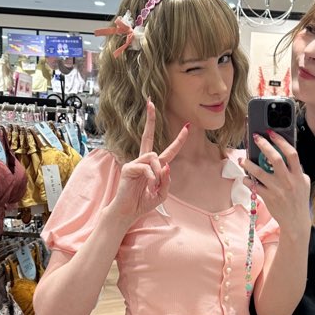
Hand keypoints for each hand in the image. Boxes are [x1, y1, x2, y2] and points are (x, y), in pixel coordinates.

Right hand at [108, 101, 188, 224]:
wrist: (127, 212)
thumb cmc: (141, 203)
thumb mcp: (161, 194)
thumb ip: (167, 181)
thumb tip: (166, 166)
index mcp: (154, 167)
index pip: (168, 151)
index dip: (178, 140)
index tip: (187, 126)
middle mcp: (144, 161)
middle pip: (147, 136)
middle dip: (150, 120)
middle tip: (150, 102)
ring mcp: (135, 163)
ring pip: (154, 156)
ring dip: (158, 171)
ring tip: (153, 185)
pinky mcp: (129, 168)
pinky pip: (145, 167)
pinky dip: (151, 177)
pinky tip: (148, 186)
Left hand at [243, 132, 310, 239]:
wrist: (295, 222)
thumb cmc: (299, 201)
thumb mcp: (305, 184)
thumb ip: (298, 170)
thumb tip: (288, 157)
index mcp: (298, 175)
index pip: (291, 154)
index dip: (281, 141)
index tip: (272, 133)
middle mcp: (287, 181)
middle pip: (275, 159)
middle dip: (264, 145)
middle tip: (255, 137)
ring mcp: (277, 190)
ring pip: (260, 172)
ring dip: (249, 164)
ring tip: (242, 159)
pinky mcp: (268, 198)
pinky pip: (254, 186)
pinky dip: (247, 181)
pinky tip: (245, 178)